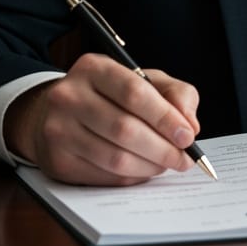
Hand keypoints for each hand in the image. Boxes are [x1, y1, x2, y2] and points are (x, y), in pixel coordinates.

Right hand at [3, 53, 201, 185]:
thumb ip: (175, 93)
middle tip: (184, 158)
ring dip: (150, 166)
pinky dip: (132, 177)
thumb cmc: (110, 95)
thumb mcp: (143, 79)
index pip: (134, 93)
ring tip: (167, 164)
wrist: (56, 112)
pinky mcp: (57, 162)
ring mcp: (58, 130)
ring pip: (116, 158)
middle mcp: (69, 96)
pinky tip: (143, 169)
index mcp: (93, 68)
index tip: (188, 135)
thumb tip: (190, 125)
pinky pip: (105, 177)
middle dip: (163, 148)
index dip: (165, 117)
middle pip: (125, 129)